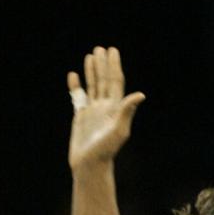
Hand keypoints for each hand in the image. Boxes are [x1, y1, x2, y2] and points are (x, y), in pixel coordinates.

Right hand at [67, 46, 144, 170]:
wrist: (89, 165)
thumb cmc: (105, 151)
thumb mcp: (119, 131)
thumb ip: (127, 111)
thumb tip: (140, 94)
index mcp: (114, 108)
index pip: (115, 82)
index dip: (114, 66)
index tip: (112, 51)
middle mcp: (104, 107)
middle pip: (104, 80)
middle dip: (103, 65)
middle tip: (101, 48)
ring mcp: (92, 112)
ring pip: (92, 86)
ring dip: (91, 71)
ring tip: (90, 56)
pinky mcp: (80, 117)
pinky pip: (78, 97)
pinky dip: (75, 86)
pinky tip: (73, 75)